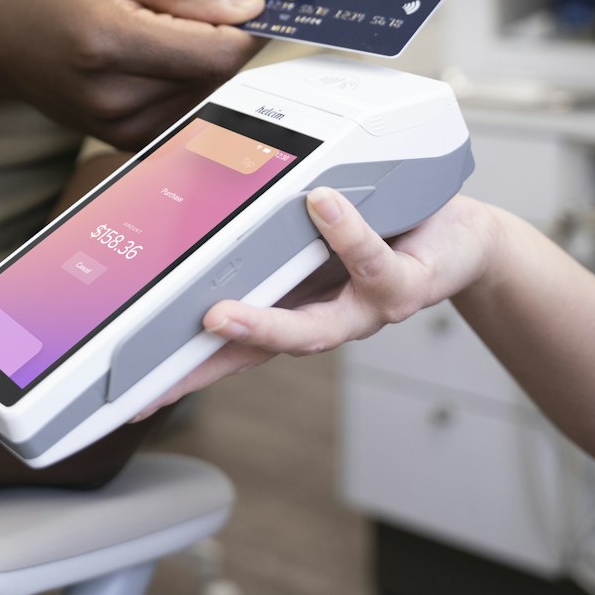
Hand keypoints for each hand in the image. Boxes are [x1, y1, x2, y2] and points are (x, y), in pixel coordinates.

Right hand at [0, 0, 265, 147]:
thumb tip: (250, 7)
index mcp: (110, 44)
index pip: (218, 53)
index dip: (250, 28)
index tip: (260, 2)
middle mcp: (115, 97)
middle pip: (217, 76)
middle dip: (224, 39)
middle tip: (197, 7)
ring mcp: (118, 127)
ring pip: (206, 95)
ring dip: (205, 61)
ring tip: (161, 29)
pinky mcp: (123, 141)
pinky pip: (185, 110)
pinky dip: (187, 80)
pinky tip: (156, 56)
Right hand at [133, 190, 501, 417]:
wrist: (461, 240)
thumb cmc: (383, 231)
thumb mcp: (309, 227)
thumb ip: (262, 224)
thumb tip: (198, 197)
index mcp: (289, 304)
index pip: (226, 347)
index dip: (180, 374)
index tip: (134, 396)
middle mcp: (320, 319)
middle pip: (255, 356)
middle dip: (203, 370)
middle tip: (156, 383)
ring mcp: (360, 311)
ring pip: (313, 330)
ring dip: (266, 324)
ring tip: (222, 315)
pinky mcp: (402, 287)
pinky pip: (370, 260)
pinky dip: (344, 232)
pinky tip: (322, 205)